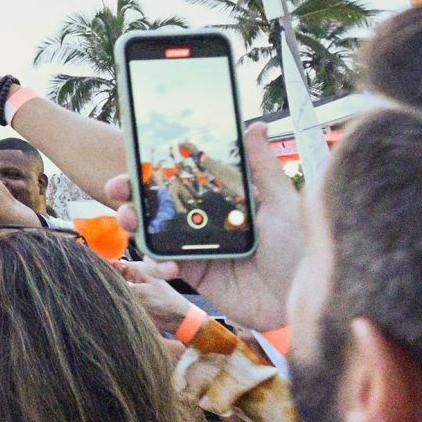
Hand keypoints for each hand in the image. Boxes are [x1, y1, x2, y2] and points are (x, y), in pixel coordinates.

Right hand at [107, 122, 302, 330]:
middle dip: (133, 193)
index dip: (159, 168)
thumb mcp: (282, 201)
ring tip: (129, 220)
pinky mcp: (198, 275)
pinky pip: (167, 265)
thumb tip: (255, 125)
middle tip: (117, 188)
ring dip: (136, 224)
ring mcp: (200, 247)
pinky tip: (167, 264)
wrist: (303, 297)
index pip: (186, 177)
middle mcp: (209, 220)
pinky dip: (159, 263)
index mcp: (226, 199)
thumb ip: (262, 165)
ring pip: (156, 231)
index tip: (135, 158)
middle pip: (162, 202)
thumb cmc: (301, 247)